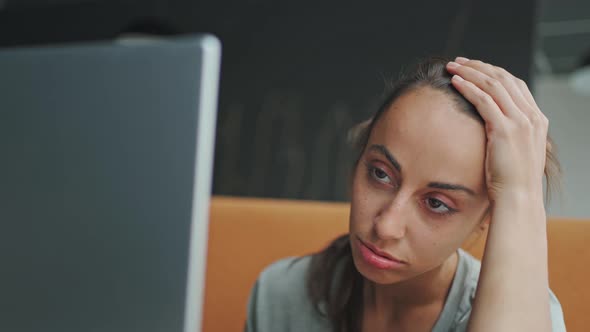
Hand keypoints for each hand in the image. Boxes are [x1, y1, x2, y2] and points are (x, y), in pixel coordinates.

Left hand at [446, 57, 547, 202]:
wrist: (519, 197)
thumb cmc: (512, 179)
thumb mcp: (517, 150)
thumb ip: (511, 133)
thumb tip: (492, 125)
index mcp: (536, 119)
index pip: (515, 84)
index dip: (492, 72)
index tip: (473, 68)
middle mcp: (531, 116)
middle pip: (504, 78)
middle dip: (479, 67)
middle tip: (459, 61)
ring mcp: (520, 121)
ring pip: (493, 84)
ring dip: (470, 72)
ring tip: (452, 66)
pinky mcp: (505, 129)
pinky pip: (484, 100)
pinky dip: (468, 87)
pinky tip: (455, 82)